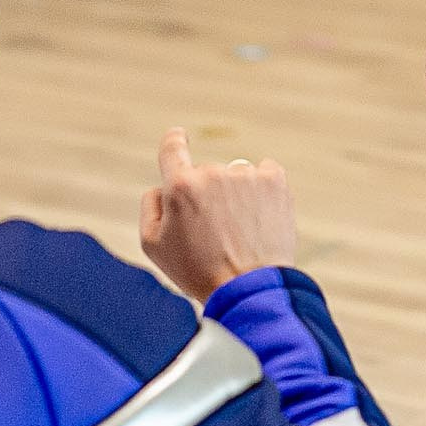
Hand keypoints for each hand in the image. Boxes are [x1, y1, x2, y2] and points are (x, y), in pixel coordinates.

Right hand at [139, 128, 295, 301]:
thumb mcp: (153, 246)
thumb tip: (163, 187)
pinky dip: (262, 189)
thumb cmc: (198, 271)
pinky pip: (265, 172)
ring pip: (235, 176)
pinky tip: (259, 215)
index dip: (174, 140)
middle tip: (214, 232)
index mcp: (180, 186)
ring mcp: (245, 175)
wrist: (249, 289)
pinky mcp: (274, 181)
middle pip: (206, 173)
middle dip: (207, 195)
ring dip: (236, 195)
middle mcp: (213, 173)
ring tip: (240, 232)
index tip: (178, 136)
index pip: (172, 147)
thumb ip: (151, 207)